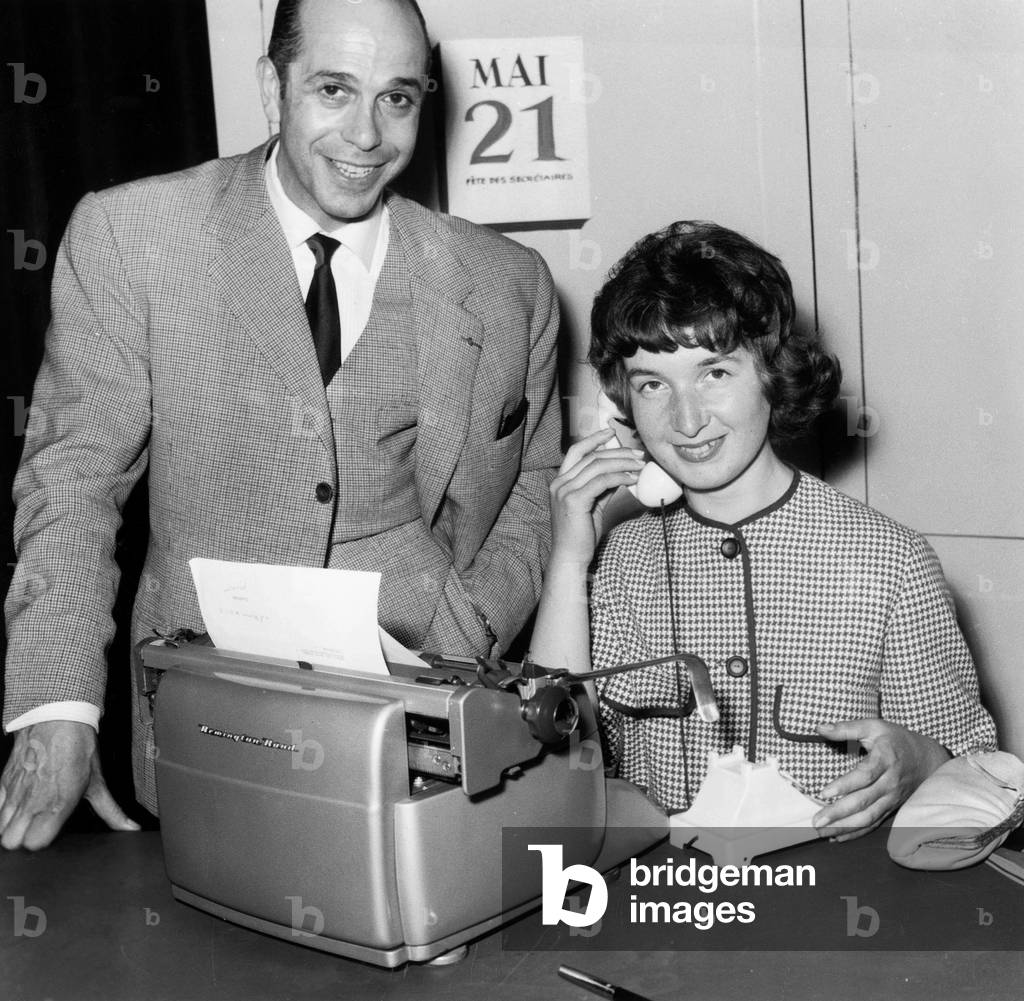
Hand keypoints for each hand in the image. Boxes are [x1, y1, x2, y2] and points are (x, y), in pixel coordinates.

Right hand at [0, 720, 139, 849]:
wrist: (58, 718)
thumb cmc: (79, 748)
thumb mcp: (98, 783)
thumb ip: (111, 812)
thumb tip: (130, 828)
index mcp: (57, 805)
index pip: (35, 844)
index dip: (42, 841)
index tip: (50, 832)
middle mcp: (32, 802)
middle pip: (11, 842)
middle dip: (23, 838)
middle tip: (38, 826)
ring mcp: (15, 792)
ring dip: (11, 827)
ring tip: (28, 816)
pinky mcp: (3, 781)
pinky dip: (3, 810)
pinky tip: (18, 803)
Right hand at [548, 426, 644, 565]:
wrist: (570, 557)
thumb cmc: (581, 534)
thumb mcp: (592, 505)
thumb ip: (601, 488)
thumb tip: (620, 473)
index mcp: (560, 481)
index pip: (576, 451)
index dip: (593, 439)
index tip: (611, 432)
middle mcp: (559, 483)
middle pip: (591, 456)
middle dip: (617, 451)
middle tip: (638, 453)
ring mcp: (564, 491)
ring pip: (597, 466)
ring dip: (623, 463)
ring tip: (640, 465)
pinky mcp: (574, 500)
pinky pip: (602, 481)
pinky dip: (620, 477)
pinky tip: (632, 479)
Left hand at [811, 719, 950, 841]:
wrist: (929, 759)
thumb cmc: (896, 739)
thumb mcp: (874, 726)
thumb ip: (846, 728)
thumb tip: (819, 727)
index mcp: (885, 759)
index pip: (865, 775)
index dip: (845, 785)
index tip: (824, 793)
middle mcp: (890, 782)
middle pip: (864, 801)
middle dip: (839, 813)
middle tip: (817, 820)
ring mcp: (892, 798)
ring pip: (869, 817)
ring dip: (845, 827)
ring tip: (821, 832)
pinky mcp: (891, 807)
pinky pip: (874, 823)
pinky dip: (857, 832)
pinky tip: (837, 837)